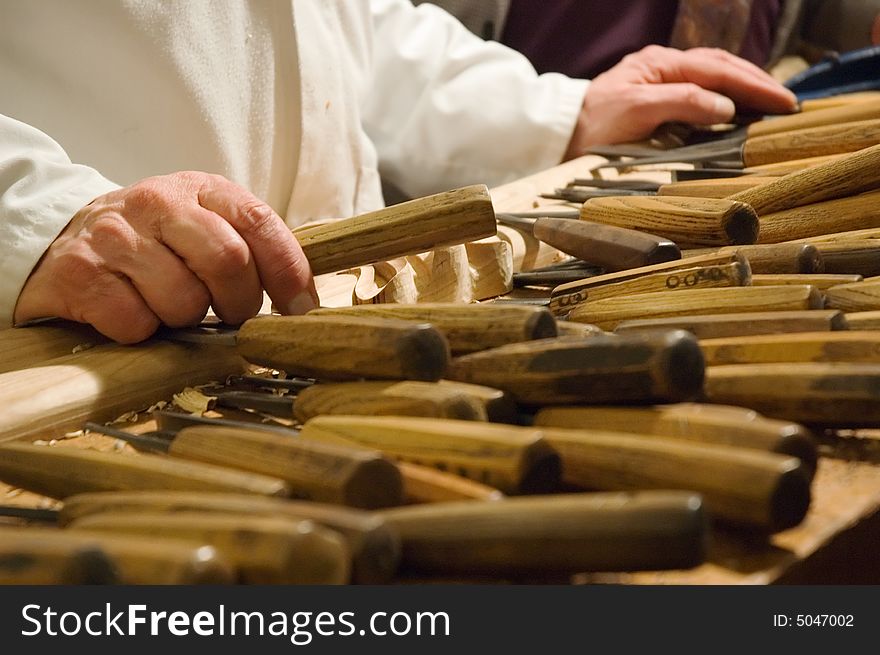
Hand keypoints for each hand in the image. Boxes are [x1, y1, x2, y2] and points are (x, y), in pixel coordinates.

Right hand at [13, 171, 316, 342]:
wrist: (61, 239)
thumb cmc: (152, 243)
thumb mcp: (202, 227)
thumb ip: (249, 249)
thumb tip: (302, 304)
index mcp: (201, 189)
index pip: (260, 222)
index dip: (289, 271)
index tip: (300, 309)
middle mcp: (158, 202)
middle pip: (228, 260)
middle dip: (238, 303)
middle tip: (227, 315)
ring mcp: (115, 235)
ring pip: (183, 300)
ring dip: (184, 320)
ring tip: (166, 306)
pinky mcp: (79, 272)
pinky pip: (136, 323)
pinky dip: (142, 332)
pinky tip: (130, 311)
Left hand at [564, 45, 798, 156]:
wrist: (562, 136)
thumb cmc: (594, 124)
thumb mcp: (638, 111)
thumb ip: (683, 103)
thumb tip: (726, 105)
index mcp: (662, 64)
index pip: (720, 70)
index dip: (755, 85)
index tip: (784, 102)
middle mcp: (665, 68)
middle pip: (722, 68)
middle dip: (758, 84)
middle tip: (789, 104)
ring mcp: (662, 83)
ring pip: (714, 78)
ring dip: (745, 90)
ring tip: (773, 105)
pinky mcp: (658, 101)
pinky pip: (701, 94)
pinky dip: (726, 100)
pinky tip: (739, 112)